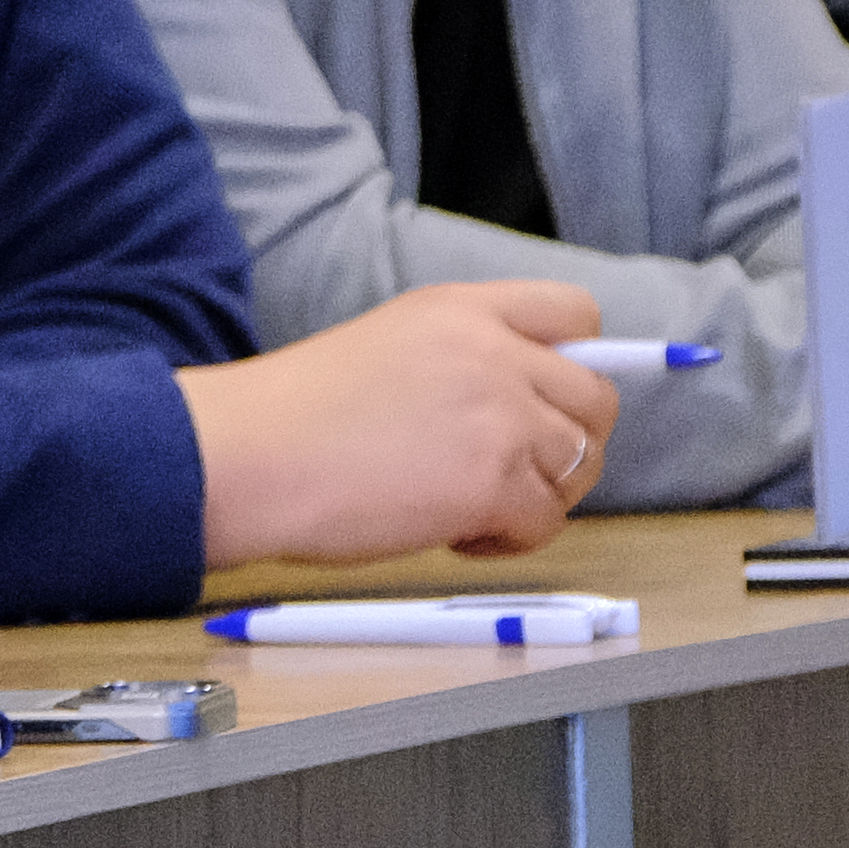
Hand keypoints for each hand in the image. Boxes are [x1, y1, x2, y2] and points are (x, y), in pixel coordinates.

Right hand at [177, 280, 619, 564]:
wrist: (252, 455)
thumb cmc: (297, 415)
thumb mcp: (392, 346)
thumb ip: (466, 359)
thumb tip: (530, 406)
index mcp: (460, 308)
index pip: (575, 313)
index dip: (578, 361)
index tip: (553, 397)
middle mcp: (492, 352)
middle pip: (596, 398)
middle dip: (571, 443)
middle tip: (518, 471)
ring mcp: (499, 417)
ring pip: (581, 464)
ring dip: (542, 495)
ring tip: (477, 507)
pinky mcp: (493, 482)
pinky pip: (546, 522)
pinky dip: (511, 539)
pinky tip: (457, 533)